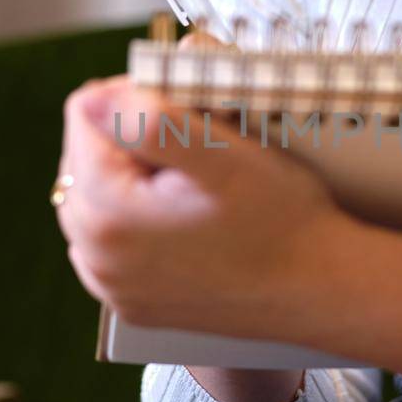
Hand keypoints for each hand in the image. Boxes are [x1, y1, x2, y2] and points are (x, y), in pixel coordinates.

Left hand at [53, 27, 342, 334]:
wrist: (318, 290)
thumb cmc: (281, 218)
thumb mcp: (223, 157)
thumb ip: (148, 123)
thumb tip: (91, 100)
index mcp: (107, 213)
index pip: (85, 113)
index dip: (136, 98)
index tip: (187, 114)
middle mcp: (95, 257)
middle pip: (82, 157)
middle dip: (128, 141)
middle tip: (196, 151)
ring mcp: (111, 287)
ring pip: (93, 199)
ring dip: (129, 179)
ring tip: (190, 185)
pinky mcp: (132, 304)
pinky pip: (110, 243)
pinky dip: (135, 221)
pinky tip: (180, 220)